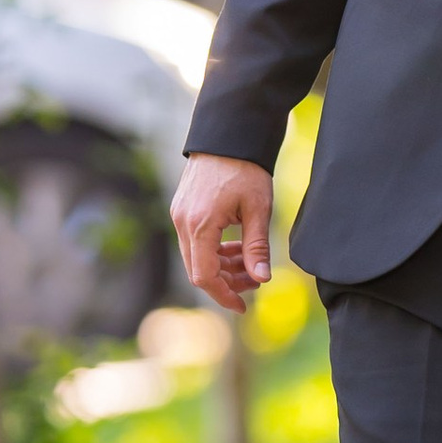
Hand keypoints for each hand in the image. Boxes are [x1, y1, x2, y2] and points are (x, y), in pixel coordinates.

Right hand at [172, 153, 274, 312]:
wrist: (228, 136)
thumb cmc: (246, 169)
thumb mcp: (258, 209)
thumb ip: (257, 247)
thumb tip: (262, 279)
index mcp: (200, 224)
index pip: (204, 276)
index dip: (224, 295)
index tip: (243, 306)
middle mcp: (183, 222)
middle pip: (198, 269)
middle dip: (226, 281)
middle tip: (255, 281)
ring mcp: (179, 215)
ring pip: (196, 256)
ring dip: (222, 266)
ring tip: (250, 264)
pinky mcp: (182, 209)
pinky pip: (195, 241)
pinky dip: (215, 250)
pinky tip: (237, 247)